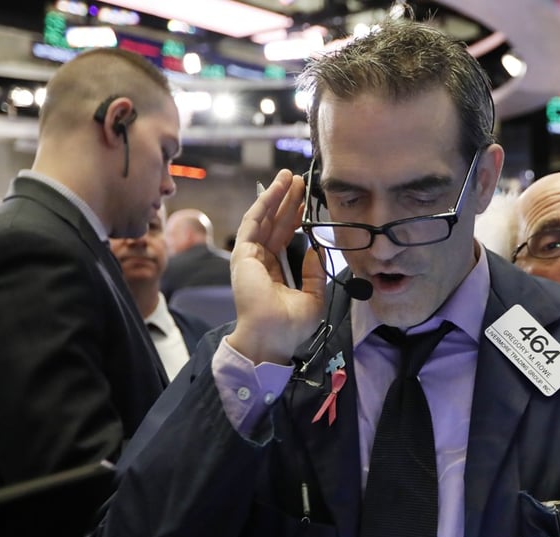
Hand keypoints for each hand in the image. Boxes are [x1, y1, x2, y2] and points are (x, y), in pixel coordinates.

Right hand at [227, 170, 325, 364]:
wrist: (272, 338)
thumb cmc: (290, 326)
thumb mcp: (313, 297)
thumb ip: (315, 273)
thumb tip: (317, 251)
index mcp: (275, 271)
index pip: (286, 237)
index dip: (296, 217)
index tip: (307, 201)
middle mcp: (261, 261)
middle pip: (276, 222)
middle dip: (288, 200)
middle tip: (300, 180)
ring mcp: (250, 257)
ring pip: (265, 217)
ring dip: (276, 195)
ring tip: (289, 176)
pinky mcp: (243, 254)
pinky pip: (254, 222)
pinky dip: (264, 203)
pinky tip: (276, 188)